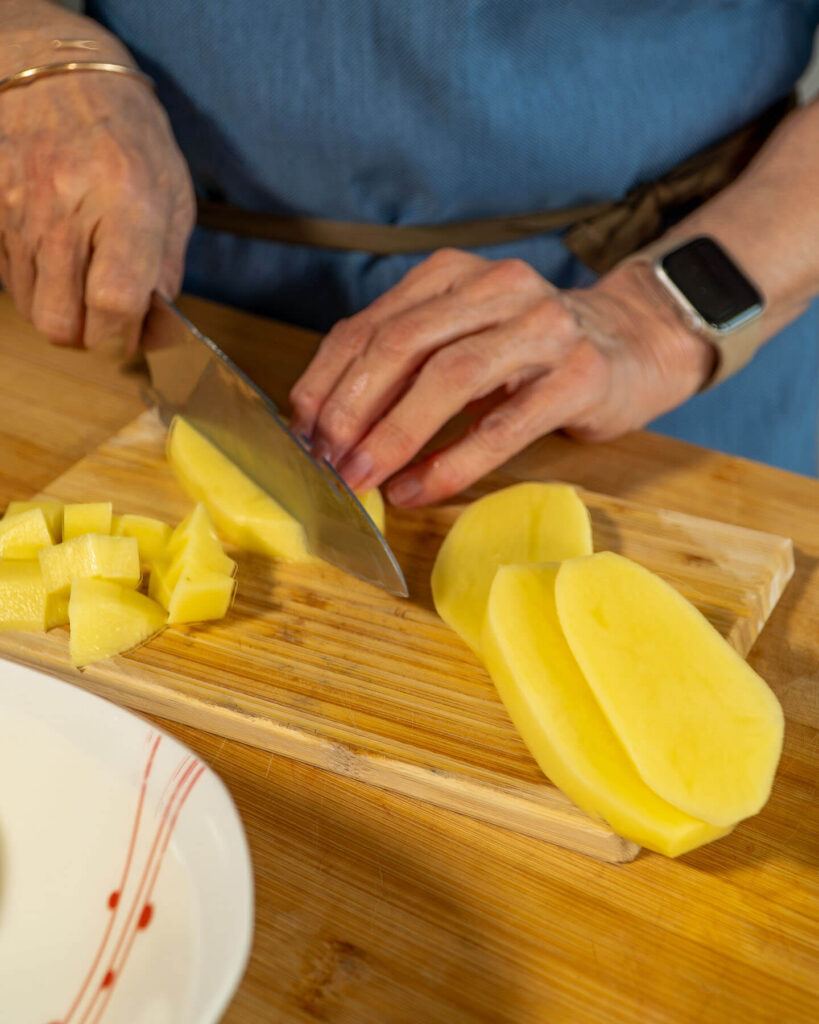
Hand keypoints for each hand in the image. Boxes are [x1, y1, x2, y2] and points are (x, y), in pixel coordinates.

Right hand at [0, 71, 194, 351]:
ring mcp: (15, 208)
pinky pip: (6, 277)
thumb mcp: (171, 193)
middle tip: (106, 317)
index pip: (113, 302)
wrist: (50, 69)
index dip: (124, 336)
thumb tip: (157, 330)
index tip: (133, 334)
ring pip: (30, 307)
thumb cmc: (125, 133)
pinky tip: (51, 252)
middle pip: (62, 323)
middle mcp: (65, 208)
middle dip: (89, 335)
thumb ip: (166, 267)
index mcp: (126, 202)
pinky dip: (31, 282)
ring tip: (81, 273)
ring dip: (59, 308)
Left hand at [289, 249, 715, 505]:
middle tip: (325, 462)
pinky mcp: (578, 376)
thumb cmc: (531, 352)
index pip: (371, 323)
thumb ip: (406, 362)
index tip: (301, 431)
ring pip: (448, 378)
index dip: (327, 381)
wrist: (634, 344)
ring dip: (393, 436)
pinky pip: (501, 426)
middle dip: (351, 410)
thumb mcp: (463, 336)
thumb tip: (329, 422)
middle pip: (402, 345)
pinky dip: (451, 463)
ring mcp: (542, 327)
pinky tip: (418, 490)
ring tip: (361, 480)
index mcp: (453, 274)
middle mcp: (495, 287)